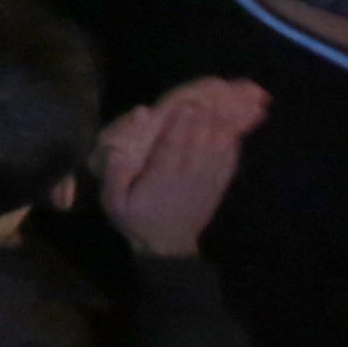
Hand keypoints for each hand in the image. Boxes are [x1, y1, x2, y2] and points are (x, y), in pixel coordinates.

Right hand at [98, 77, 267, 257]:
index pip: (172, 148)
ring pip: (215, 153)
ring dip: (220, 130)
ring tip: (225, 108)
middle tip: (207, 100)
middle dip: (203, 122)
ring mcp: (204, 184)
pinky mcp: (215, 189)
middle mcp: (186, 178)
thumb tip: (116, 148)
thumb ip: (114, 174)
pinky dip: (232, 149)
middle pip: (197, 146)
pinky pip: (227, 167)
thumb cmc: (135, 219)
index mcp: (161, 179)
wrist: (167, 247)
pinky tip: (235, 132)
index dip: (180, 128)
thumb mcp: (112, 202)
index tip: (185, 107)